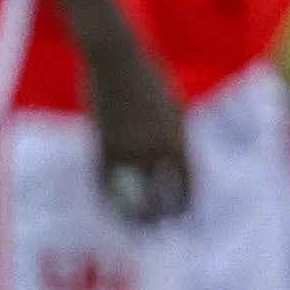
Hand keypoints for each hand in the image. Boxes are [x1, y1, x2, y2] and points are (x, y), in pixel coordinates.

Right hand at [85, 38, 189, 224]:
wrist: (117, 58)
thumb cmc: (147, 76)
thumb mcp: (173, 102)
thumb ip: (175, 129)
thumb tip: (178, 152)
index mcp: (177, 132)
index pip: (186, 176)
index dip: (186, 199)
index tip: (184, 216)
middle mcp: (155, 143)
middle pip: (161, 189)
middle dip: (161, 213)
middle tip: (159, 230)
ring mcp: (128, 144)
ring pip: (131, 190)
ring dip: (132, 213)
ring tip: (133, 228)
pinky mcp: (102, 141)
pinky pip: (104, 178)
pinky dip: (106, 195)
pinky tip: (107, 207)